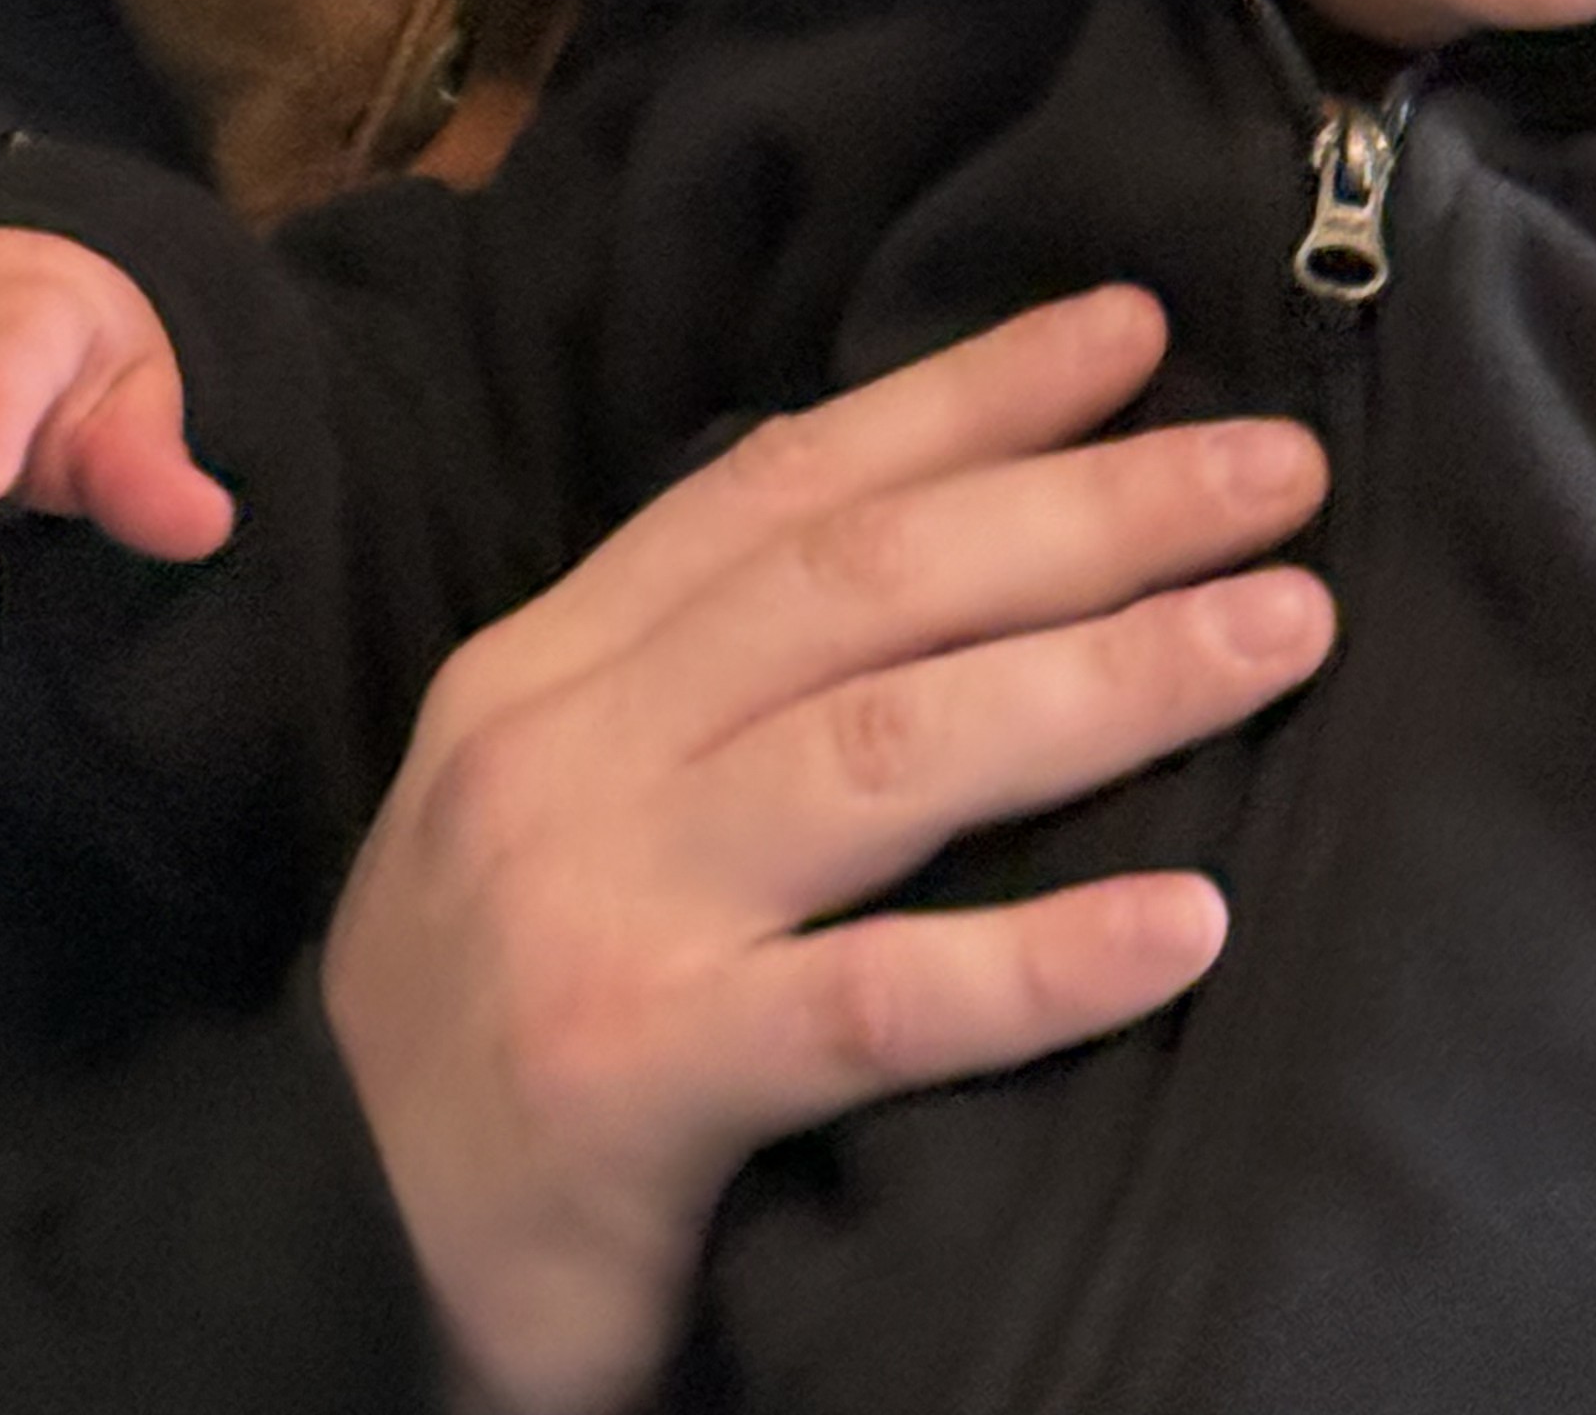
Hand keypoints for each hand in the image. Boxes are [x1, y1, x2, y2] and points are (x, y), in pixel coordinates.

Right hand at [320, 283, 1331, 1414]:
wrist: (310, 1263)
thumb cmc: (495, 1024)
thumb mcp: (567, 804)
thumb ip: (711, 684)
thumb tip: (960, 549)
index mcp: (553, 666)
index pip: (787, 482)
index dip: (971, 395)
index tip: (1139, 331)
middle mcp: (566, 751)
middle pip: (867, 583)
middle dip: (1091, 507)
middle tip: (1280, 472)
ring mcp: (596, 909)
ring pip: (891, 747)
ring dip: (1112, 677)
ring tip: (1285, 631)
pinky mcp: (634, 1081)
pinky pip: (873, 1004)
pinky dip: (1041, 961)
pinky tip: (1187, 925)